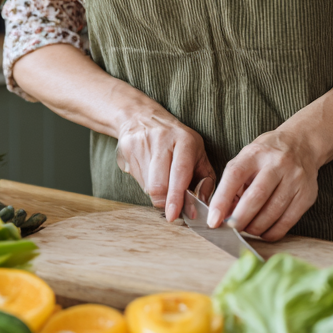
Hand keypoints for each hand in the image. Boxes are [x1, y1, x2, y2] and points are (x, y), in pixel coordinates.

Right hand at [115, 104, 214, 221]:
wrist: (142, 117)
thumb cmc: (177, 141)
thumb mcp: (198, 153)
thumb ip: (205, 180)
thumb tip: (202, 205)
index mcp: (185, 140)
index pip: (179, 172)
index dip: (176, 197)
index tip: (174, 215)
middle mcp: (163, 139)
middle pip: (159, 184)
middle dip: (165, 202)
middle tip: (171, 207)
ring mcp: (142, 143)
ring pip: (147, 185)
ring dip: (156, 193)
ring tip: (163, 181)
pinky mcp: (127, 148)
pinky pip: (136, 178)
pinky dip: (145, 183)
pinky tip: (150, 171)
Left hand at [206, 127, 319, 240]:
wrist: (302, 144)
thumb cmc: (267, 155)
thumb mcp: (247, 159)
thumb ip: (233, 184)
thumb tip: (222, 215)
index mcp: (256, 153)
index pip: (235, 176)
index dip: (222, 199)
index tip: (213, 220)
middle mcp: (277, 163)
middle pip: (256, 196)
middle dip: (239, 219)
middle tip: (230, 229)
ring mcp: (295, 178)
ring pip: (272, 212)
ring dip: (255, 227)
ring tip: (247, 229)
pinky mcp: (307, 194)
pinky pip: (287, 221)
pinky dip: (272, 232)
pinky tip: (264, 232)